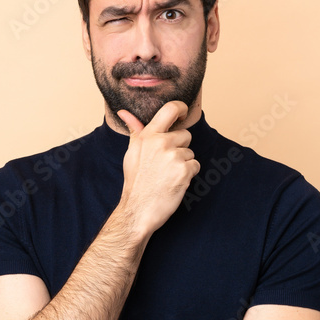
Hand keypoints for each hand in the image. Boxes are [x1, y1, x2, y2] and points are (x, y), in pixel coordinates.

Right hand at [117, 101, 199, 234]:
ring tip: (167, 175)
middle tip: (164, 164)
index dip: (181, 109)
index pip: (171, 109)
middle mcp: (161, 143)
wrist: (138, 210)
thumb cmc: (136, 182)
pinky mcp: (184, 171)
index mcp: (148, 136)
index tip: (183, 113)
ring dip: (183, 164)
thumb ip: (135, 130)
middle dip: (180, 148)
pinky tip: (174, 182)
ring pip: (190, 153)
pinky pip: (195, 166)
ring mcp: (173, 157)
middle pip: (185, 135)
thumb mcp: (132, 152)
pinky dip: (188, 175)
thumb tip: (124, 112)